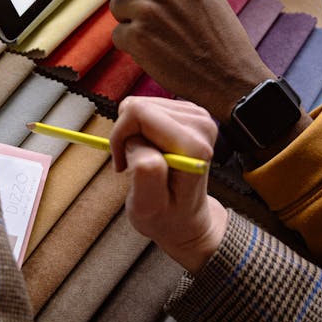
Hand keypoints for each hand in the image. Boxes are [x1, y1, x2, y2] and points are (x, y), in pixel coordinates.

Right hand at [111, 96, 226, 272]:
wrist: (187, 217)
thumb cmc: (167, 216)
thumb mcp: (148, 205)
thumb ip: (146, 175)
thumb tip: (142, 146)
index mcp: (193, 146)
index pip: (138, 112)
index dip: (120, 136)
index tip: (123, 165)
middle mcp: (201, 124)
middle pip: (139, 105)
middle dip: (126, 134)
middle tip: (131, 164)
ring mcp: (198, 116)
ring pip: (142, 104)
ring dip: (134, 133)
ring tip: (142, 160)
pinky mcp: (189, 112)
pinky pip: (149, 106)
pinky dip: (141, 128)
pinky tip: (150, 150)